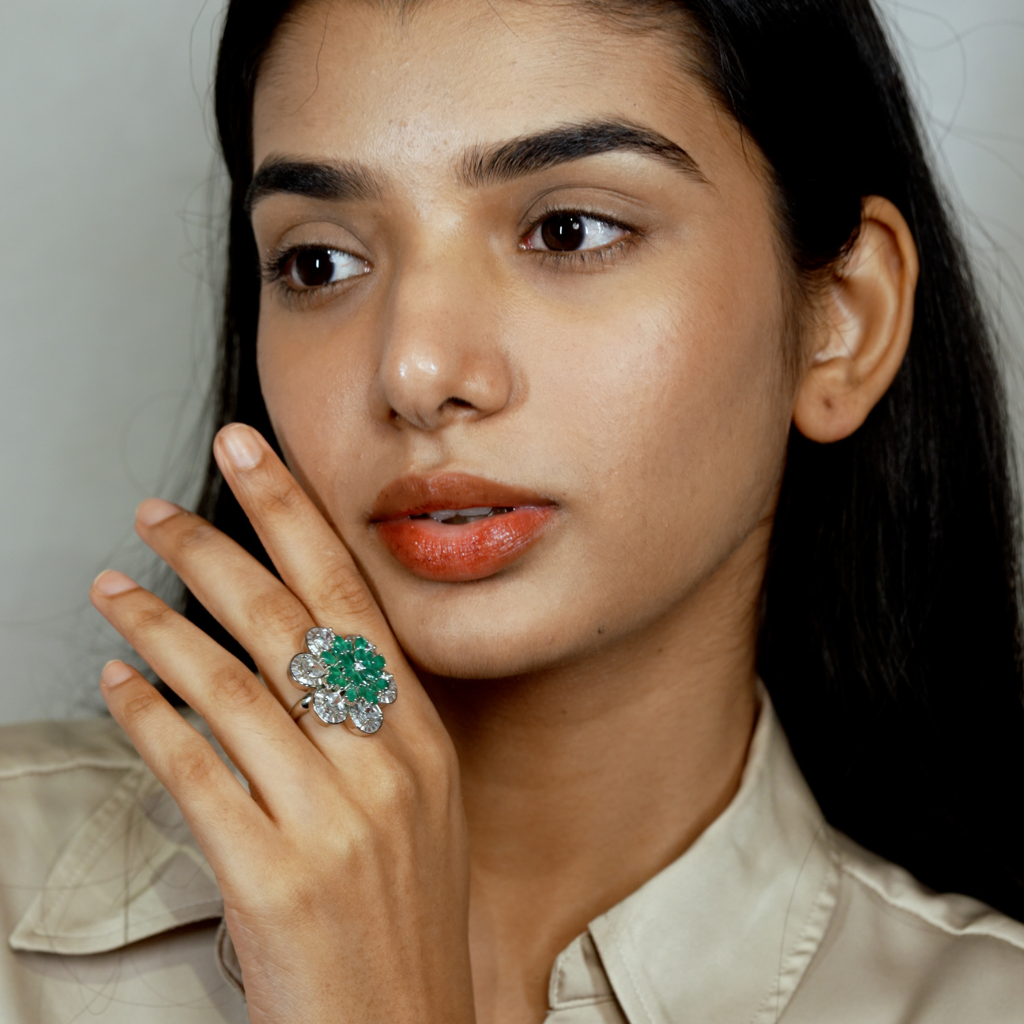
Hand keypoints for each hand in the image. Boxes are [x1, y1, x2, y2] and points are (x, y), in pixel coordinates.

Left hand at [90, 424, 474, 1023]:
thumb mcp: (416, 804)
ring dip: (160, 627)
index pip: (351, 598)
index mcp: (421, 736)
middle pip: (287, 623)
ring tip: (112, 588)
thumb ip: (369, 724)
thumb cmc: (404, 915)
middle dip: (214, 550)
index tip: (252, 456)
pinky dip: (147, 715)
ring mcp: (333, 816)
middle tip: (157, 512)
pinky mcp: (273, 874)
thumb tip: (291, 650)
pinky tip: (119, 681)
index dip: (295, 517)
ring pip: (230, 687)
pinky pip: (194, 769)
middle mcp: (384, 762)